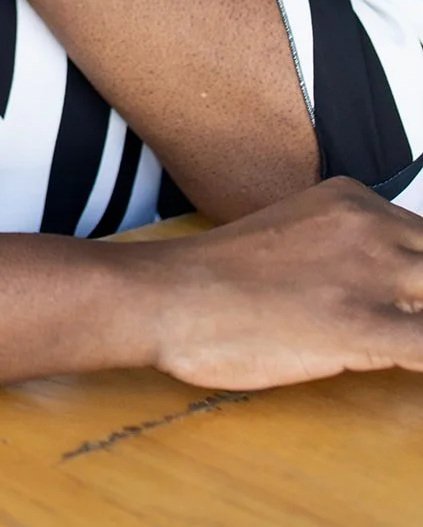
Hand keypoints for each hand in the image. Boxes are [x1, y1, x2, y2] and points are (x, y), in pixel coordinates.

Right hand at [139, 179, 422, 388]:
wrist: (169, 294)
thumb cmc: (218, 279)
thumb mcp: (295, 234)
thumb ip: (345, 250)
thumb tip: (379, 290)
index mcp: (353, 200)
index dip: (420, 282)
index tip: (404, 303)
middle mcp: (369, 224)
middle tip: (399, 324)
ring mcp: (368, 272)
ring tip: (394, 343)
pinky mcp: (360, 325)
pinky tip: (407, 366)